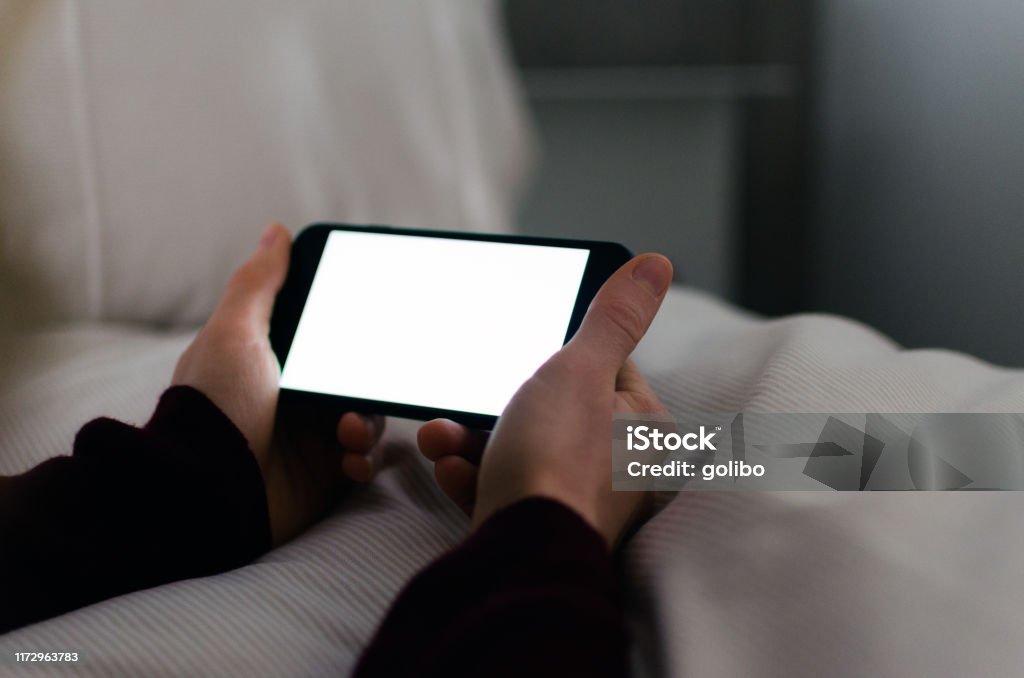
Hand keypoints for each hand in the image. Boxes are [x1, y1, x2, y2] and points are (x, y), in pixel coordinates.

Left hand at [172, 223, 384, 544]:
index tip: (375, 325)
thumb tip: (276, 230)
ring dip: (366, 424)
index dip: (350, 329)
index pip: (324, 334)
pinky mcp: (322, 477)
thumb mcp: (234, 335)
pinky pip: (363, 461)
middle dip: (365, 383)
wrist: (206, 493)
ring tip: (346, 434)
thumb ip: (258, 284)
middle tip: (356, 393)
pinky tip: (349, 462)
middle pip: (354, 376)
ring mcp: (308, 439)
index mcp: (270, 360)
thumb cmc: (214, 408)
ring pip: (365, 417)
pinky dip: (364, 460)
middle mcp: (291, 397)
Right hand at [418, 254, 671, 546]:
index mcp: (641, 425)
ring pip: (517, 450)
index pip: (598, 367)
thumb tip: (656, 264)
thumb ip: (613, 317)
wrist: (519, 556)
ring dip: (470, 439)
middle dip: (492, 404)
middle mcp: (618, 466)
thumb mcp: (580, 370)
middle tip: (458, 398)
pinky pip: (502, 488)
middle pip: (547, 410)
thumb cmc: (557, 461)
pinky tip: (450, 470)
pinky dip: (472, 475)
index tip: (515, 355)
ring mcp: (576, 499)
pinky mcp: (539, 526)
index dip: (553, 355)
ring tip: (437, 436)